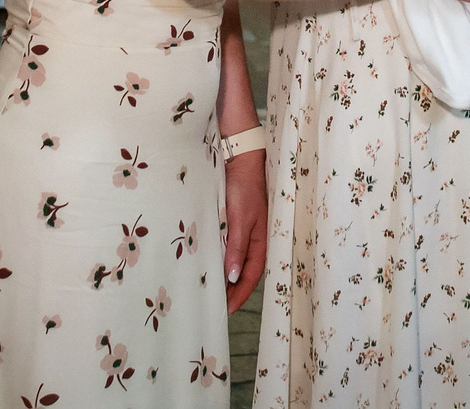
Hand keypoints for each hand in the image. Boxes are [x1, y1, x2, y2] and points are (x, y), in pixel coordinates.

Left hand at [223, 148, 267, 310]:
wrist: (240, 159)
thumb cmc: (244, 188)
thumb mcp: (240, 219)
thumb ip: (237, 248)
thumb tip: (232, 278)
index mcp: (260, 242)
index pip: (250, 277)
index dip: (239, 295)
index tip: (226, 310)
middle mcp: (253, 240)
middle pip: (243, 272)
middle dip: (232, 291)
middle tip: (215, 305)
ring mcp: (244, 232)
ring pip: (235, 262)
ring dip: (225, 277)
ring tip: (210, 290)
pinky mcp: (234, 224)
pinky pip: (228, 249)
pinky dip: (220, 260)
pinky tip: (209, 264)